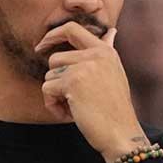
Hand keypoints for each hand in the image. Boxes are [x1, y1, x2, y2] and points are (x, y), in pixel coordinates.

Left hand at [39, 23, 147, 159]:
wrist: (121, 134)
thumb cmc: (115, 110)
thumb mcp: (114, 74)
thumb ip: (106, 53)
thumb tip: (111, 32)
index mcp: (105, 51)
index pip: (72, 29)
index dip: (53, 35)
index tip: (41, 46)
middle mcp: (96, 54)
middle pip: (55, 58)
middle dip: (57, 81)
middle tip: (72, 99)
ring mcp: (84, 67)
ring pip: (49, 75)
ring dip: (56, 96)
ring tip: (75, 108)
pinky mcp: (72, 81)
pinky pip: (47, 89)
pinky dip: (53, 106)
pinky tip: (69, 115)